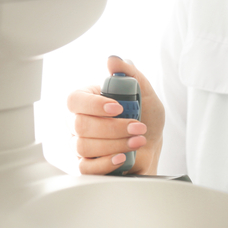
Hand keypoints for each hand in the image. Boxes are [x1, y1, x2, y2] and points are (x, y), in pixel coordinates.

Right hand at [67, 56, 165, 175]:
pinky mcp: (86, 164)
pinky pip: (86, 167)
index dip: (94, 105)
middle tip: (138, 127)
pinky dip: (105, 163)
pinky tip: (122, 157)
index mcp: (86, 100)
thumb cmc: (146, 118)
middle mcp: (78, 121)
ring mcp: (80, 144)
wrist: (153, 146)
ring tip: (138, 141)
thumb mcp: (145, 93)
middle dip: (113, 128)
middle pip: (80, 125)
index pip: (75, 100)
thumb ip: (130, 73)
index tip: (118, 107)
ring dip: (115, 144)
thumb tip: (112, 60)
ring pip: (84, 146)